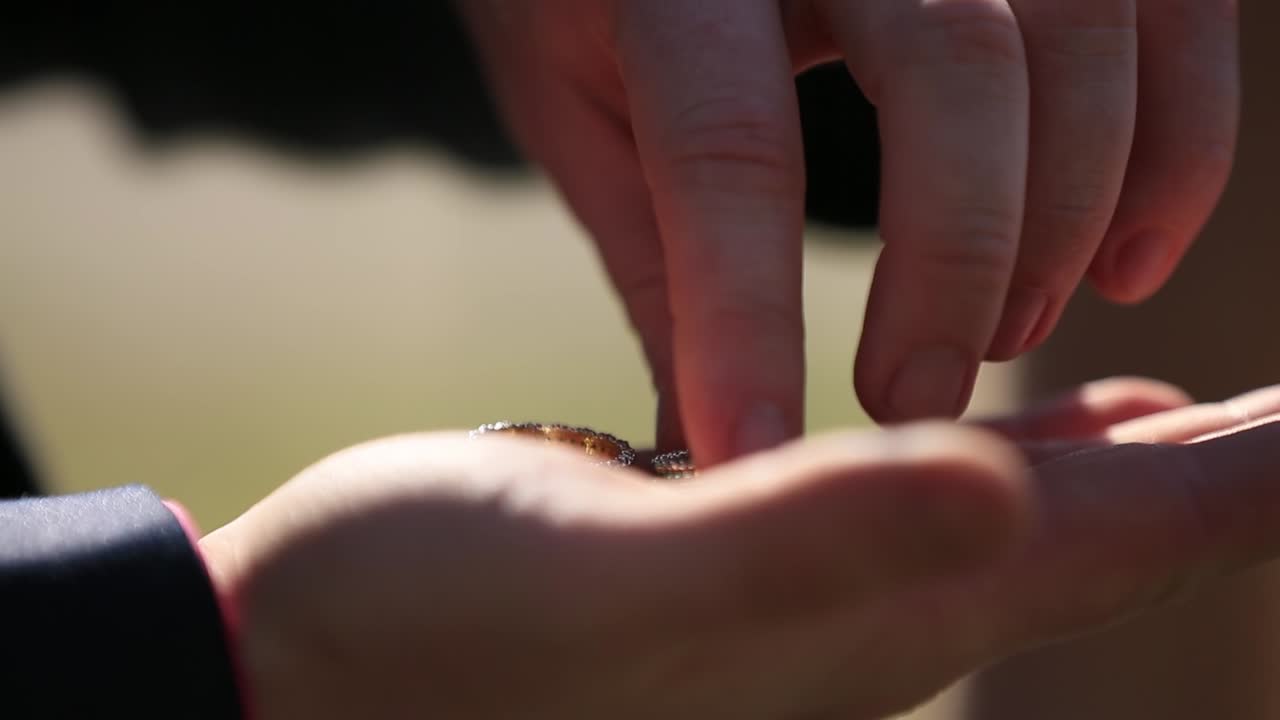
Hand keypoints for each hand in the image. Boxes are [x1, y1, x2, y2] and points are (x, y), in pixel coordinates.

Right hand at [199, 377, 1279, 719]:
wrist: (324, 668)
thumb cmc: (437, 625)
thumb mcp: (611, 575)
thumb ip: (801, 546)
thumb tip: (1003, 497)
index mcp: (874, 607)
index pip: (1132, 542)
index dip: (1264, 478)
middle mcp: (870, 616)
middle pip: (1119, 547)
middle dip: (1241, 477)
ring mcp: (810, 598)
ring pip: (1036, 532)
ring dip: (1142, 482)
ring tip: (1219, 425)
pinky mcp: (745, 557)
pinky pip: (930, 514)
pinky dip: (1010, 474)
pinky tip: (1029, 445)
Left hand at [456, 0, 1238, 463]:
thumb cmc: (612, 6)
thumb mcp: (594, 112)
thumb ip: (657, 257)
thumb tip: (691, 444)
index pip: (727, 144)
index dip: (746, 314)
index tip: (756, 452)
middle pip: (950, 71)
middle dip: (954, 266)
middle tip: (918, 401)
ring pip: (1076, 42)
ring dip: (1064, 219)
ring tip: (1011, 334)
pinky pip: (1171, 19)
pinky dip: (1175, 150)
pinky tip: (1122, 261)